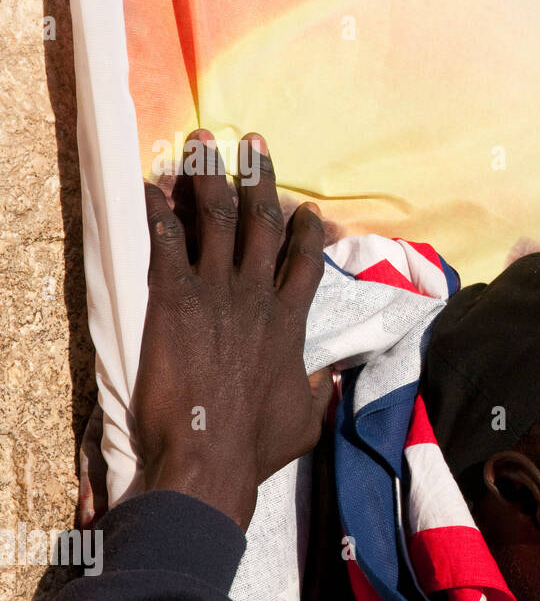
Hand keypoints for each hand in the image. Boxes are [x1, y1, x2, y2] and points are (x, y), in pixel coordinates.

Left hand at [134, 130, 331, 529]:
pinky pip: (166, 242)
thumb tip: (327, 380)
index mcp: (290, 323)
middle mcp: (258, 297)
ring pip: (219, 220)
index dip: (306, 231)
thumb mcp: (304, 419)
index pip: (305, 262)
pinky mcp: (173, 300)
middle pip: (263, 224)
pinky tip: (150, 187)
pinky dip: (158, 212)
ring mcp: (217, 294)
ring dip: (212, 177)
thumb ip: (316, 389)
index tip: (306, 209)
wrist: (210, 456)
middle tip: (252, 144)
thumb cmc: (256, 445)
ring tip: (204, 144)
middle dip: (259, 178)